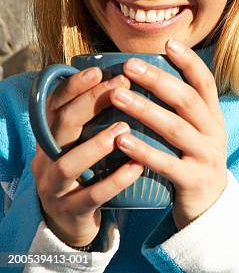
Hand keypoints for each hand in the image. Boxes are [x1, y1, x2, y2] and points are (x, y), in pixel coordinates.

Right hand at [31, 70, 143, 246]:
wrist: (70, 222)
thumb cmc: (86, 172)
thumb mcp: (83, 142)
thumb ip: (96, 117)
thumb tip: (127, 77)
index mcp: (52, 137)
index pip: (55, 106)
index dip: (74, 87)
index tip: (98, 70)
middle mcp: (48, 158)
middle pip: (61, 127)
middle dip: (89, 103)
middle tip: (121, 86)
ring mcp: (56, 187)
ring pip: (68, 164)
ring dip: (96, 144)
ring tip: (124, 129)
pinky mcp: (71, 211)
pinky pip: (91, 196)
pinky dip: (115, 181)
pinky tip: (136, 167)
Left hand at [110, 39, 227, 229]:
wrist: (210, 205)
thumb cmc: (192, 159)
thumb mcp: (196, 130)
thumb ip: (180, 107)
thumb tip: (148, 71)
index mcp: (213, 116)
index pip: (206, 82)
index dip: (189, 62)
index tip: (168, 43)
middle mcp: (214, 132)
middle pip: (188, 101)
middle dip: (158, 80)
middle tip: (129, 66)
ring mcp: (206, 156)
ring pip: (176, 129)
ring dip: (145, 110)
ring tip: (117, 95)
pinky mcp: (194, 180)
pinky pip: (167, 164)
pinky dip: (144, 151)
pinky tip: (121, 140)